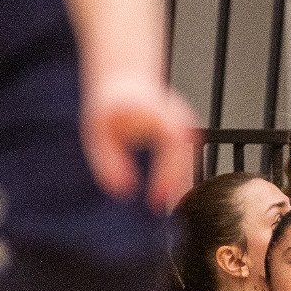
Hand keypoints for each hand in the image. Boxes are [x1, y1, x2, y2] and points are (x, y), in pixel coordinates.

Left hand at [80, 72, 197, 211]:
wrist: (126, 79)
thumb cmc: (110, 104)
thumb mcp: (98, 131)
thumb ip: (108, 161)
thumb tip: (122, 191)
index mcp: (156, 113)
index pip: (171, 147)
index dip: (166, 175)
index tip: (155, 199)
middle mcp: (178, 117)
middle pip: (186, 158)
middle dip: (177, 187)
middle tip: (164, 211)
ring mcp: (187, 124)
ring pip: (191, 161)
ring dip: (183, 185)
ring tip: (171, 209)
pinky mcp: (188, 133)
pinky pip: (189, 159)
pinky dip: (182, 177)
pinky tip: (173, 195)